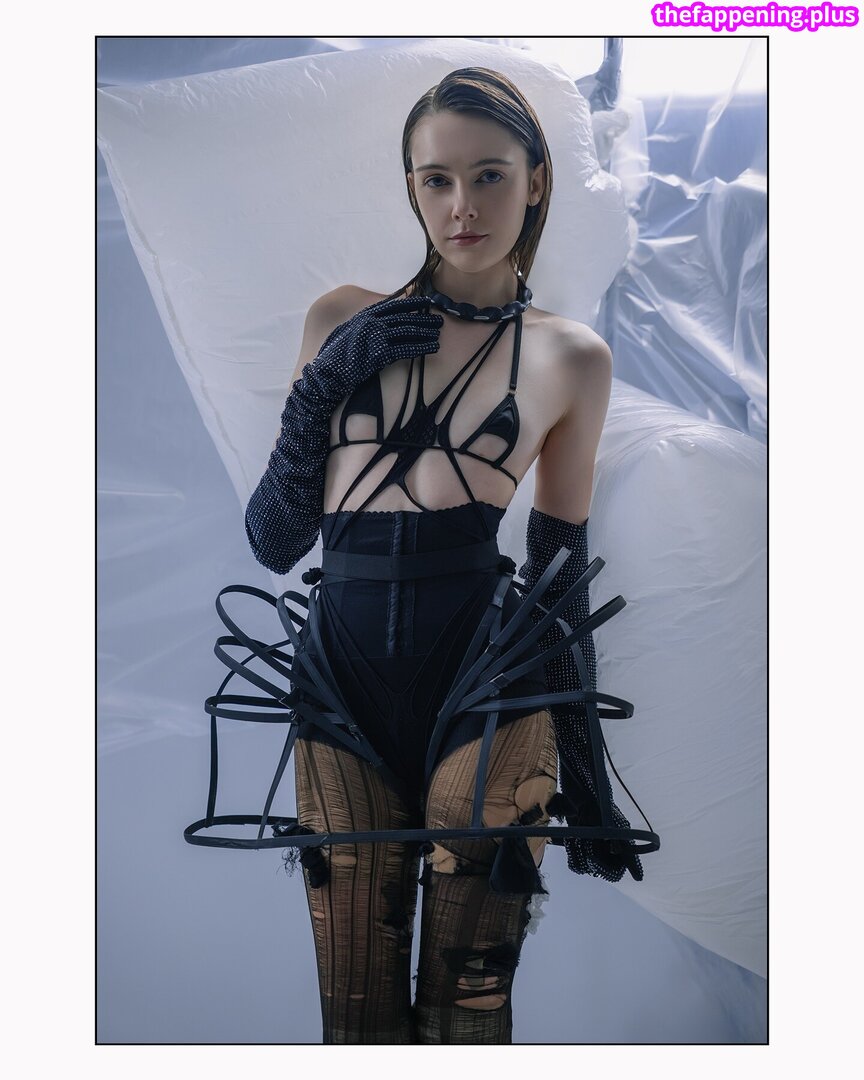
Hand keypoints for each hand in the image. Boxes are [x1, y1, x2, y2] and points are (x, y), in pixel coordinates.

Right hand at [305, 295, 442, 404]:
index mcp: (362, 317)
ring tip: (439, 334)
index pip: (391, 305)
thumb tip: (373, 321)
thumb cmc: (333, 359)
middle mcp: (370, 323)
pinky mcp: (379, 354)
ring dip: (425, 332)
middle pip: (403, 318)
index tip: (425, 302)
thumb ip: (360, 326)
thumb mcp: (344, 335)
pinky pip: (405, 348)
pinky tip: (433, 348)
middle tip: (439, 320)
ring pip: (407, 331)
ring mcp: (374, 337)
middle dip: (423, 318)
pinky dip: (421, 347)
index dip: (410, 303)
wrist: (325, 376)